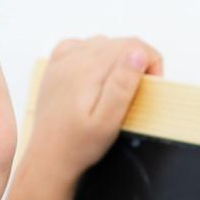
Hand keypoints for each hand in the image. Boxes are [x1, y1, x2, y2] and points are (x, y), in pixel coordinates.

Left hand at [26, 35, 163, 186]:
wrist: (48, 157)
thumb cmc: (79, 145)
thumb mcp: (108, 122)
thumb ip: (123, 85)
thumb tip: (137, 53)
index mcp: (89, 69)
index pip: (133, 45)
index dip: (151, 63)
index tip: (151, 86)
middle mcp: (74, 59)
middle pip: (119, 43)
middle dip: (137, 62)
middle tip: (136, 94)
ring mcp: (62, 61)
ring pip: (102, 43)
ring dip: (117, 60)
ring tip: (117, 89)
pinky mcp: (56, 68)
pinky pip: (80, 46)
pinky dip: (94, 55)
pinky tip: (96, 75)